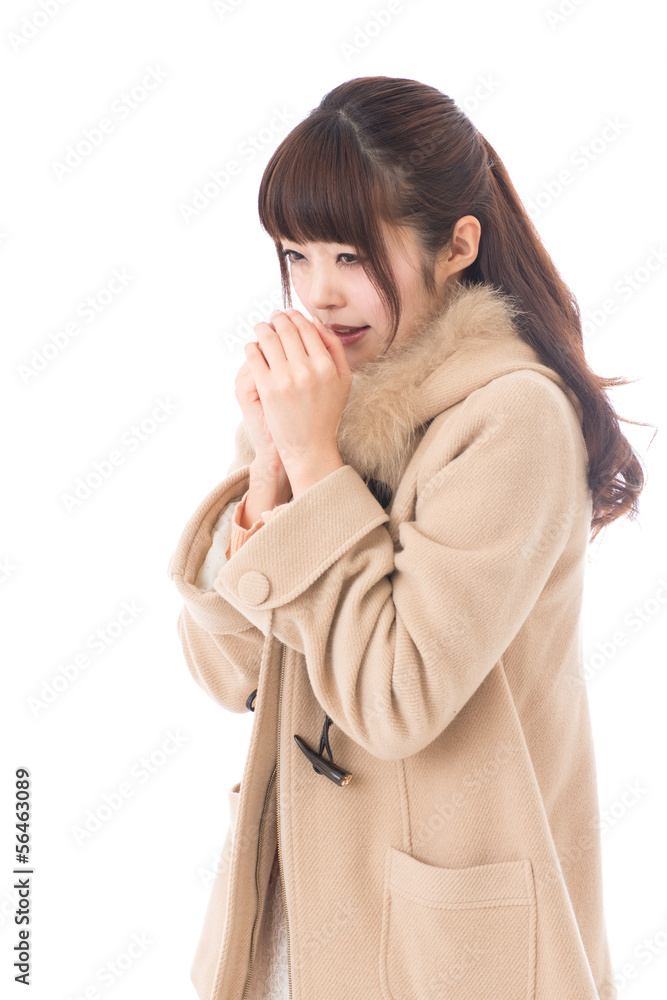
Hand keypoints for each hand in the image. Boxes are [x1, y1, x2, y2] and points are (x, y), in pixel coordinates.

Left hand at [243, 308, 352, 481]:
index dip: (295, 316)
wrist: (309, 446)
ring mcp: (285, 378)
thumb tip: (313, 321)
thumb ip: (334, 348)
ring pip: (268, 338)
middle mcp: (306, 369)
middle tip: (273, 317)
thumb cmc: (327, 412)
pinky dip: (252, 347)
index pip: (307, 328)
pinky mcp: (267, 389)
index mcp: (326, 365)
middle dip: (278, 318)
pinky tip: (254, 347)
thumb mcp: (343, 380)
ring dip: (262, 328)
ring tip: (262, 328)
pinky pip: (254, 356)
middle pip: (287, 329)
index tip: (288, 314)